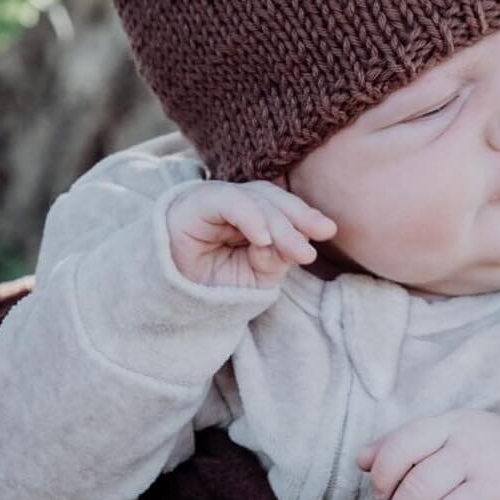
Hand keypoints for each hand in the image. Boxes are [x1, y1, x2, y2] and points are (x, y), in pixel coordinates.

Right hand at [166, 180, 336, 288]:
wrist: (171, 300)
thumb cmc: (213, 287)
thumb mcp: (254, 278)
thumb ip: (275, 260)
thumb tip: (296, 245)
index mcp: (251, 216)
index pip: (282, 207)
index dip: (304, 216)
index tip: (327, 231)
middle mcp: (234, 203)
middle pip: (272, 199)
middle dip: (297, 217)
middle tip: (319, 235)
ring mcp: (213, 200)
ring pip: (254, 199)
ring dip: (278, 223)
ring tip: (296, 248)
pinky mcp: (193, 204)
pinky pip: (227, 201)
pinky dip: (249, 216)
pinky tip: (263, 238)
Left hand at [356, 410, 499, 499]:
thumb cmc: (479, 450)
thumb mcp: (444, 432)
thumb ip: (400, 445)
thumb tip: (361, 461)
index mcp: (453, 427)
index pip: (402, 447)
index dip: (381, 476)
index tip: (380, 495)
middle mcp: (476, 452)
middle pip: (418, 492)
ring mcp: (499, 486)